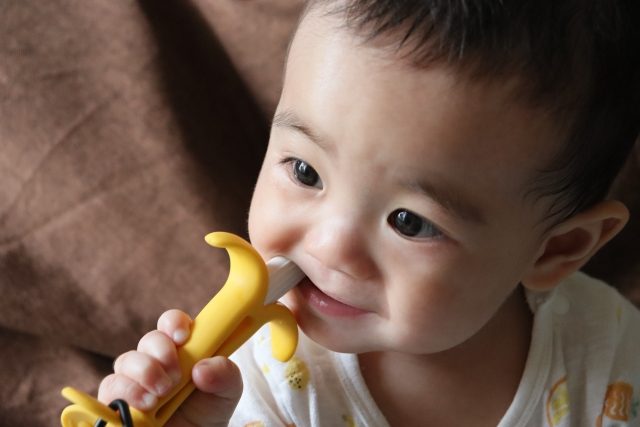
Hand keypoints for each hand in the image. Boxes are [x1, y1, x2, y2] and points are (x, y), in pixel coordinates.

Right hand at [98, 309, 242, 426]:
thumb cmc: (208, 409)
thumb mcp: (228, 390)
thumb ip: (225, 373)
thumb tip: (201, 368)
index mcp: (181, 347)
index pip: (171, 322)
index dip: (174, 323)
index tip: (182, 337)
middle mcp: (155, 359)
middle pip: (149, 339)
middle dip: (162, 353)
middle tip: (176, 377)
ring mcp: (134, 378)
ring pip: (126, 360)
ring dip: (145, 373)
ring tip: (160, 396)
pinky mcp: (117, 399)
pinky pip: (110, 385)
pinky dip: (127, 392)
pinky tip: (145, 406)